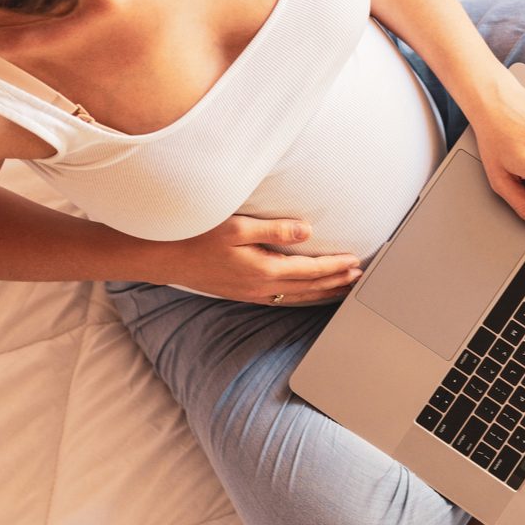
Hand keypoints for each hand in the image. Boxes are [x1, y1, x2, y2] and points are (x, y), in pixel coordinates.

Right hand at [144, 215, 361, 304]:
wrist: (164, 257)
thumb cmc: (198, 236)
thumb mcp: (237, 226)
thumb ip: (275, 229)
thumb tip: (307, 232)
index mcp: (264, 269)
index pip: (311, 270)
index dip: (336, 267)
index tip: (356, 263)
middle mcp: (261, 286)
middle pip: (310, 288)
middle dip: (337, 283)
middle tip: (360, 279)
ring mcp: (252, 292)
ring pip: (298, 296)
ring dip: (323, 292)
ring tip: (344, 289)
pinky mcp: (244, 292)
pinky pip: (283, 298)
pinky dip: (303, 296)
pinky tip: (309, 293)